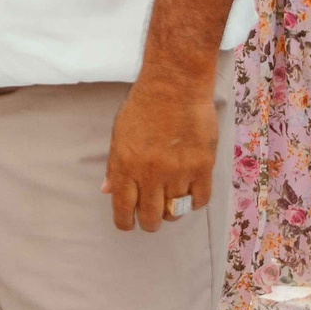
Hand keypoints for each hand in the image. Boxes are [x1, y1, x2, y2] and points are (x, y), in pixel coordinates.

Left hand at [103, 75, 216, 232]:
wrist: (176, 85)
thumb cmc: (143, 105)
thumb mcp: (119, 133)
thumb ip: (114, 165)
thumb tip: (107, 191)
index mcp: (125, 165)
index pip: (123, 208)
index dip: (124, 222)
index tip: (127, 224)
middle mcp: (150, 173)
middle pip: (151, 217)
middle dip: (149, 223)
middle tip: (151, 218)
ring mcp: (178, 171)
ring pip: (175, 211)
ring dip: (171, 212)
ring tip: (170, 203)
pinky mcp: (202, 167)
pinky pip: (199, 200)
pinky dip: (193, 202)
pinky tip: (189, 194)